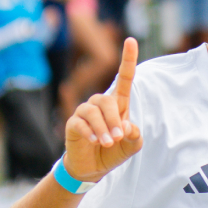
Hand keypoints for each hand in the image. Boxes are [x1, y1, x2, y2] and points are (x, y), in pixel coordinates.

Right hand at [64, 38, 142, 184]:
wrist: (93, 167)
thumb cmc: (114, 150)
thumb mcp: (132, 144)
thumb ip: (134, 135)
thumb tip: (126, 126)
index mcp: (119, 103)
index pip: (124, 77)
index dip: (128, 59)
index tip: (131, 40)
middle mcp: (101, 104)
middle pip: (107, 99)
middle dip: (114, 119)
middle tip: (118, 137)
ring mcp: (85, 112)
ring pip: (93, 110)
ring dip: (103, 127)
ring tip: (108, 142)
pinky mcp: (73, 124)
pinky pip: (79, 122)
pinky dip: (90, 132)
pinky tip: (94, 141)